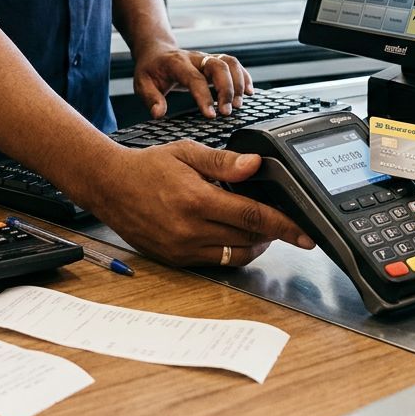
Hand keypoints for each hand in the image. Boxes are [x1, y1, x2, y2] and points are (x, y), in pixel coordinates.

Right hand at [73, 141, 315, 266]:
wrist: (109, 186)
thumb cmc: (147, 167)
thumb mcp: (186, 153)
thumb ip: (224, 162)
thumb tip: (255, 165)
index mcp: (197, 200)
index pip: (253, 217)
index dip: (284, 226)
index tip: (305, 233)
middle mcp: (190, 230)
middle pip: (249, 240)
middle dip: (272, 234)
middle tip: (282, 221)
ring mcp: (182, 249)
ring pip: (235, 256)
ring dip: (254, 246)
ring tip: (259, 230)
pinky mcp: (176, 260)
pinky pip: (215, 263)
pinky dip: (231, 252)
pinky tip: (232, 236)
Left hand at [134, 45, 253, 117]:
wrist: (156, 51)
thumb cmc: (150, 70)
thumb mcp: (142, 84)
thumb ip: (151, 99)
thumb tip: (158, 114)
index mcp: (176, 64)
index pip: (194, 78)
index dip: (204, 97)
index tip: (211, 115)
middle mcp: (195, 58)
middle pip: (218, 66)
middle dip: (227, 89)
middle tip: (227, 112)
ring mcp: (206, 58)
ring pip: (229, 62)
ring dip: (238, 83)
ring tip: (239, 105)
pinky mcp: (214, 62)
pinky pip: (234, 65)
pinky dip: (244, 77)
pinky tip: (249, 92)